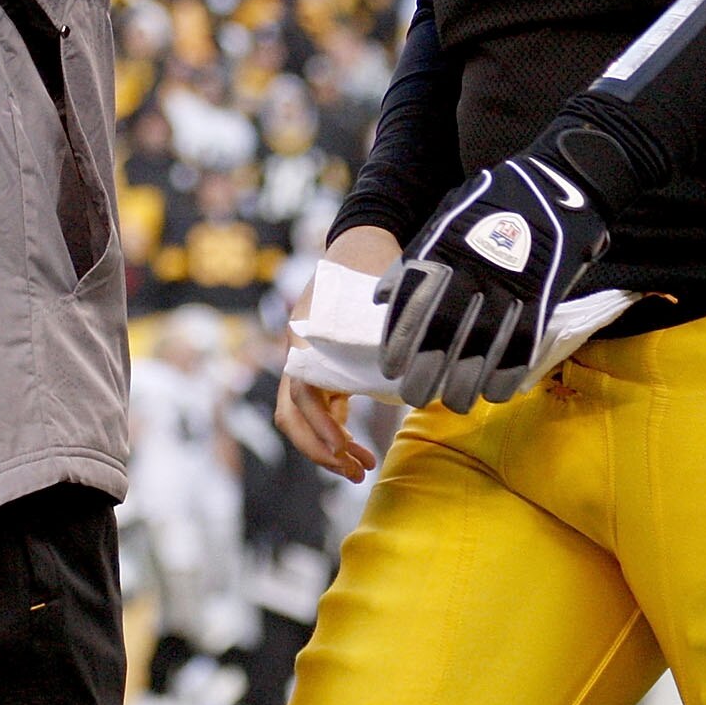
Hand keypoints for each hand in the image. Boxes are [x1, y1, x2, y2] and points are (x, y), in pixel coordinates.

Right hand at [276, 226, 398, 479]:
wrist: (365, 233)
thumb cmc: (376, 262)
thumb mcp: (384, 299)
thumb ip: (391, 338)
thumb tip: (413, 381)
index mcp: (305, 336)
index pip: (300, 395)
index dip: (321, 428)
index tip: (347, 451)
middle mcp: (299, 349)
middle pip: (292, 413)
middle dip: (320, 448)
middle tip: (356, 472)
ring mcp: (307, 356)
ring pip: (303, 414)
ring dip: (326, 444)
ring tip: (361, 466)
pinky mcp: (322, 362)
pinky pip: (319, 404)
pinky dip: (334, 428)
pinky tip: (358, 444)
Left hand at [378, 153, 610, 411]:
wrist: (559, 181)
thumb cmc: (496, 200)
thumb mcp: (448, 215)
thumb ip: (417, 256)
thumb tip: (382, 296)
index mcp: (446, 248)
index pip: (413, 303)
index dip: (398, 340)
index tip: (390, 369)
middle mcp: (474, 270)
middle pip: (442, 332)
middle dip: (424, 371)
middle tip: (414, 395)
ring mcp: (511, 285)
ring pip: (481, 346)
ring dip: (464, 382)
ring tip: (452, 402)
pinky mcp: (544, 297)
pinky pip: (522, 346)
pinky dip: (507, 374)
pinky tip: (494, 392)